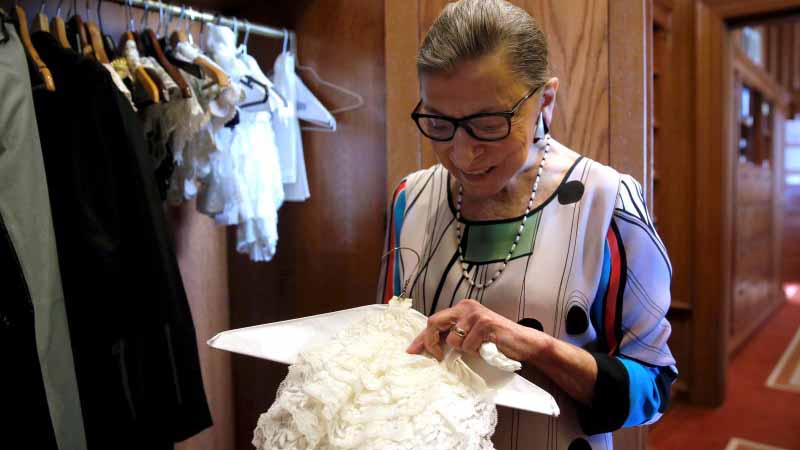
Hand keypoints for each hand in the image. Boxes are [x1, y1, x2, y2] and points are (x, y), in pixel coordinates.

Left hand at [406, 299, 548, 361]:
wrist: (522, 342)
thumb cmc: (495, 341)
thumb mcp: (469, 336)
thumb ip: (452, 336)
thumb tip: (427, 349)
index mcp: (461, 308)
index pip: (434, 321)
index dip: (421, 337)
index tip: (411, 351)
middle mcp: (466, 307)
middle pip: (435, 323)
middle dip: (431, 343)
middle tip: (437, 357)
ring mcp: (475, 314)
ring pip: (453, 339)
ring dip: (463, 350)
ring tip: (478, 347)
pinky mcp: (485, 323)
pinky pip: (468, 345)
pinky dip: (475, 351)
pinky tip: (486, 347)